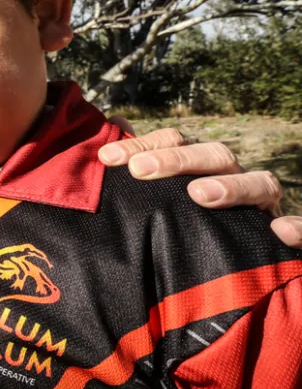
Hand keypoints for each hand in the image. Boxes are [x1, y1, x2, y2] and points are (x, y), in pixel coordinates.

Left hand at [100, 122, 301, 247]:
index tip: (107, 157)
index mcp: (203, 167)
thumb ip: (143, 159)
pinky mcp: (285, 238)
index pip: (177, 141)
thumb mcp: (163, 193)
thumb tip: (117, 120)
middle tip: (140, 170)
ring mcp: (263, 207)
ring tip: (198, 195)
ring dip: (232, 186)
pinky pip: (301, 229)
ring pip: (260, 183)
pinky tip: (279, 232)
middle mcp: (235, 179)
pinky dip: (296, 229)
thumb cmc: (187, 221)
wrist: (230, 267)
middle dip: (177, 160)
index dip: (144, 144)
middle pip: (215, 155)